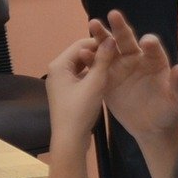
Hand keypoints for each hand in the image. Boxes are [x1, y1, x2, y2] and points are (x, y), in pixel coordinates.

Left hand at [45, 33, 113, 149]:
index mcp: (59, 65)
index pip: (81, 44)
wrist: (69, 139)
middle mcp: (57, 70)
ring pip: (81, 66)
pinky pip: (81, 77)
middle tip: (120, 54)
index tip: (119, 45)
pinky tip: (107, 77)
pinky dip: (92, 75)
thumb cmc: (80, 110)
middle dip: (98, 53)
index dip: (100, 42)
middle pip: (80, 54)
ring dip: (97, 64)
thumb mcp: (94, 84)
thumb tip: (110, 39)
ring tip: (116, 64)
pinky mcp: (67, 91)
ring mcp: (61, 81)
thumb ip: (103, 61)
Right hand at [96, 10, 177, 145]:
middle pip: (127, 40)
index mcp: (155, 61)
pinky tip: (81, 53)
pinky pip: (97, 67)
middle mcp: (136, 59)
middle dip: (120, 28)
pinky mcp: (107, 79)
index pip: (152, 48)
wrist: (151, 128)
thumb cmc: (170, 112)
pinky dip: (89, 59)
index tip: (146, 42)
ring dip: (101, 36)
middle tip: (113, 14)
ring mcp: (120, 67)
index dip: (150, 44)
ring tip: (93, 24)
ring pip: (109, 48)